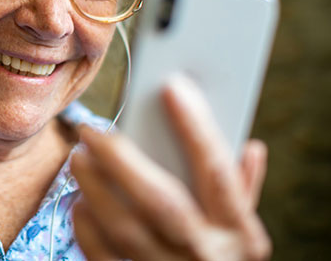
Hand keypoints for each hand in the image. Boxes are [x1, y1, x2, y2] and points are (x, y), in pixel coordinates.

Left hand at [70, 75, 271, 260]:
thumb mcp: (246, 236)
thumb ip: (243, 191)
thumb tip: (252, 148)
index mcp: (239, 234)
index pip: (218, 173)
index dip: (197, 129)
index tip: (172, 87)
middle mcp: (207, 255)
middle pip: (161, 201)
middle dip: (121, 161)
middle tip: (91, 130)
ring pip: (126, 229)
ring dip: (95, 189)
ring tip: (78, 159)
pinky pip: (105, 258)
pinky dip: (87, 230)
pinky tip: (79, 204)